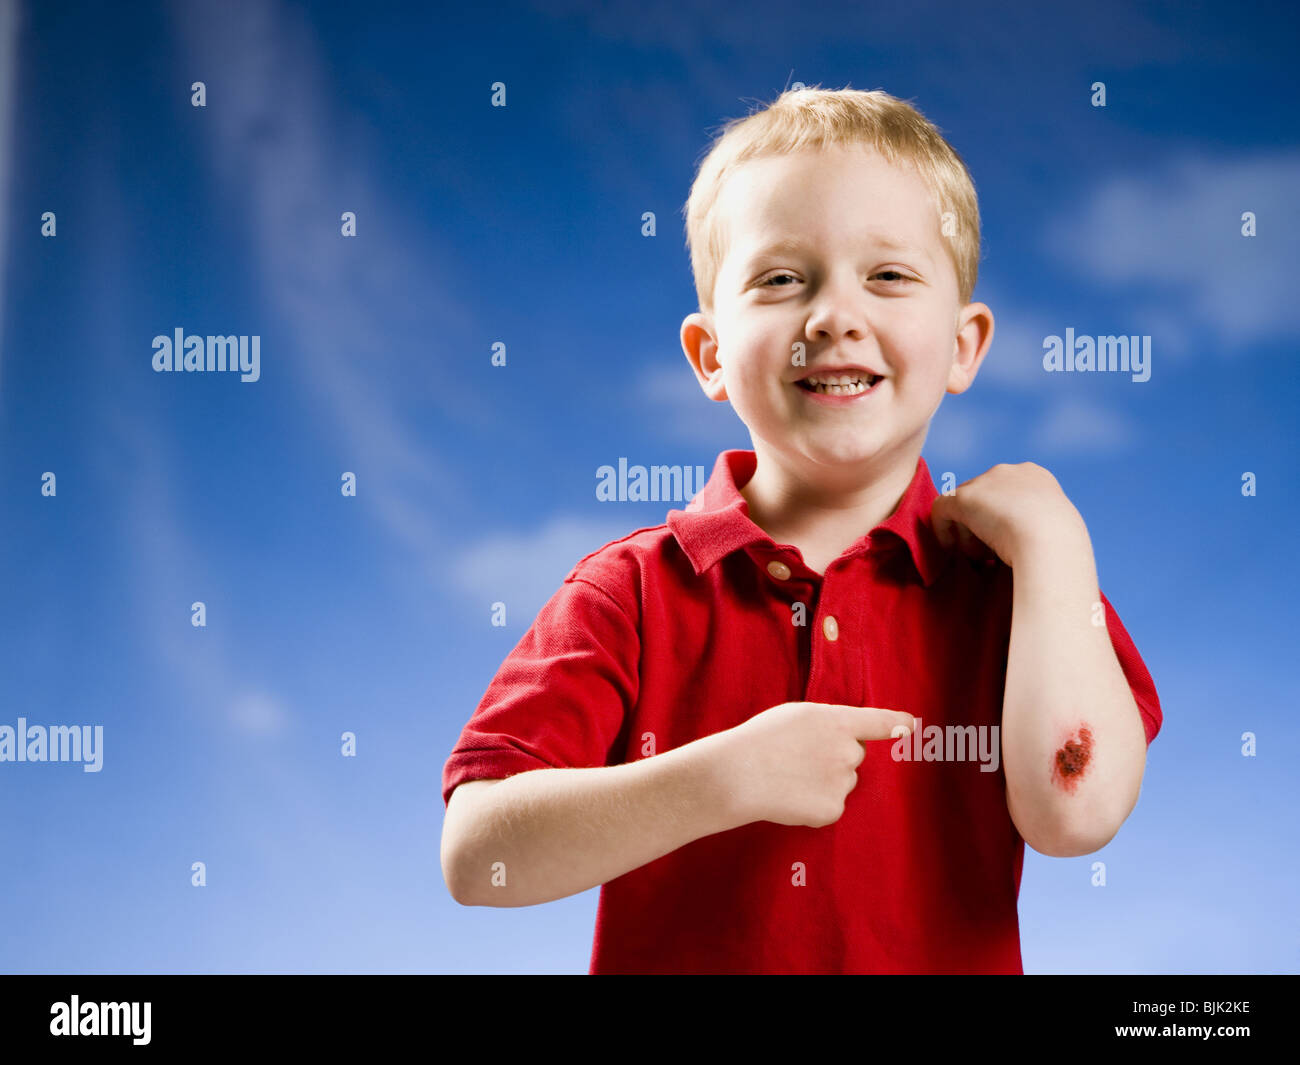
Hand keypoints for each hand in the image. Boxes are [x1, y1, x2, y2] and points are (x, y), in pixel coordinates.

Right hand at [714, 702, 914, 827]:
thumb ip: (827, 722)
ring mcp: (842, 782)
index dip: (896, 722)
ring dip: (823, 782)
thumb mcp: (796, 715)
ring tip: (788, 778)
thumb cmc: (761, 740)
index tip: (911, 725)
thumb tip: (845, 736)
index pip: (877, 721)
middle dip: (835, 757)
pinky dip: (814, 804)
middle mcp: (848, 752)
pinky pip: (830, 805)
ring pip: (841, 782)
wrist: (740, 774)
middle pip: (854, 755)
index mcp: (838, 722)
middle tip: (799, 758)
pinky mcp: (832, 809)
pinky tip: (791, 797)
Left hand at [928, 462, 1085, 567]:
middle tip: (988, 556)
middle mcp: (1010, 471)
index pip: (1006, 494)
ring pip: (964, 506)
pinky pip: (941, 509)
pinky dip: (942, 530)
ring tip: (980, 558)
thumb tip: (1013, 538)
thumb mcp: (1054, 529)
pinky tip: (948, 550)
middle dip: (982, 526)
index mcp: (1036, 477)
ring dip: (967, 533)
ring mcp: (986, 481)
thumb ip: (1034, 525)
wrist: (1052, 544)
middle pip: (983, 499)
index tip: (1005, 543)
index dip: (1001, 518)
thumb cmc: (1060, 548)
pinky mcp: (965, 497)